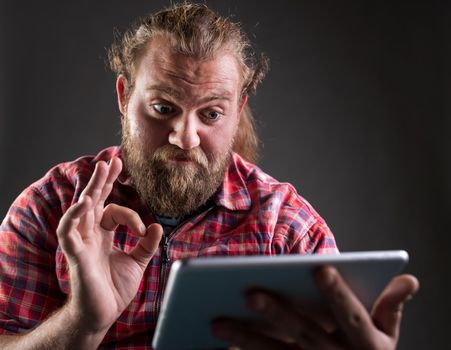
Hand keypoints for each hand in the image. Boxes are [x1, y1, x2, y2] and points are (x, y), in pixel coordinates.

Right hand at [56, 158, 162, 332]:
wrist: (102, 314)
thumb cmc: (114, 289)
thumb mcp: (137, 262)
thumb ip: (146, 244)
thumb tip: (156, 225)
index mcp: (103, 235)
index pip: (114, 211)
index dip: (131, 215)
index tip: (143, 230)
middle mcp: (90, 235)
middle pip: (95, 201)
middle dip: (103, 180)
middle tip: (112, 160)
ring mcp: (81, 243)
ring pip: (81, 210)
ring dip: (92, 189)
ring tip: (101, 168)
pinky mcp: (75, 255)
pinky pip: (68, 232)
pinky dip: (73, 217)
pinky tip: (84, 202)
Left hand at [212, 267, 418, 349]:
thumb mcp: (387, 332)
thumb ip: (391, 306)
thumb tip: (409, 279)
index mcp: (366, 341)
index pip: (351, 315)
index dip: (338, 293)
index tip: (319, 268)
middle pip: (305, 333)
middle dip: (278, 313)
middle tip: (250, 293)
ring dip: (247, 339)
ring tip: (217, 323)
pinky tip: (216, 348)